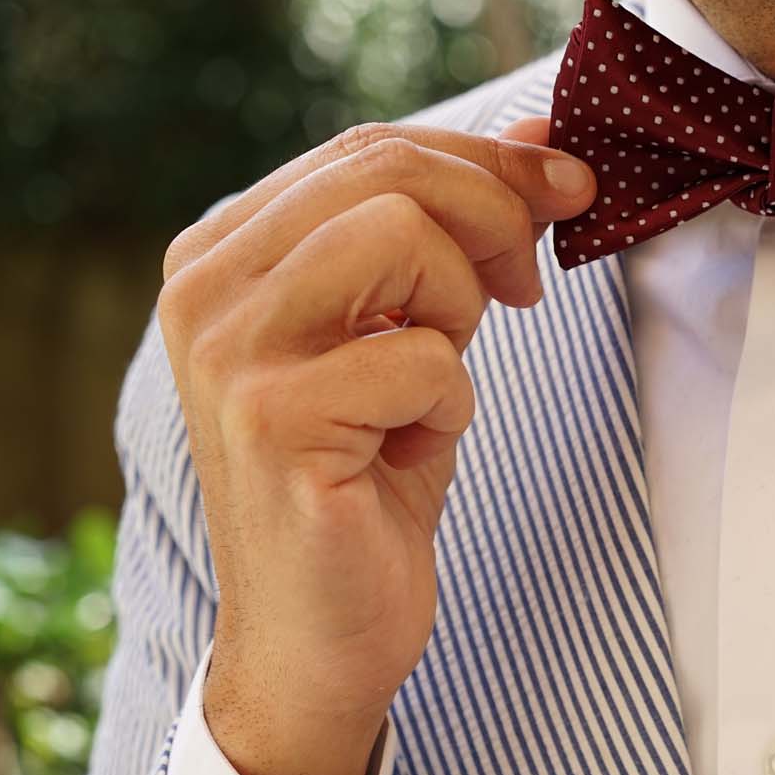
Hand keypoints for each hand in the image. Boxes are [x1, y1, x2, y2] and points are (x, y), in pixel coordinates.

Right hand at [157, 117, 593, 774]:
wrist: (320, 634)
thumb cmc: (369, 482)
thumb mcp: (418, 335)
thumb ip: (455, 235)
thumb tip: (537, 140)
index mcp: (227, 250)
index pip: (370, 147)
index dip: (488, 161)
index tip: (569, 189)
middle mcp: (205, 285)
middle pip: (387, 170)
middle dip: (496, 217)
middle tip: (525, 290)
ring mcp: (228, 350)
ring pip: (400, 235)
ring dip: (461, 308)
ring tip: (437, 379)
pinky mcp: (272, 419)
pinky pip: (421, 356)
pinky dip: (451, 403)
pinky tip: (410, 449)